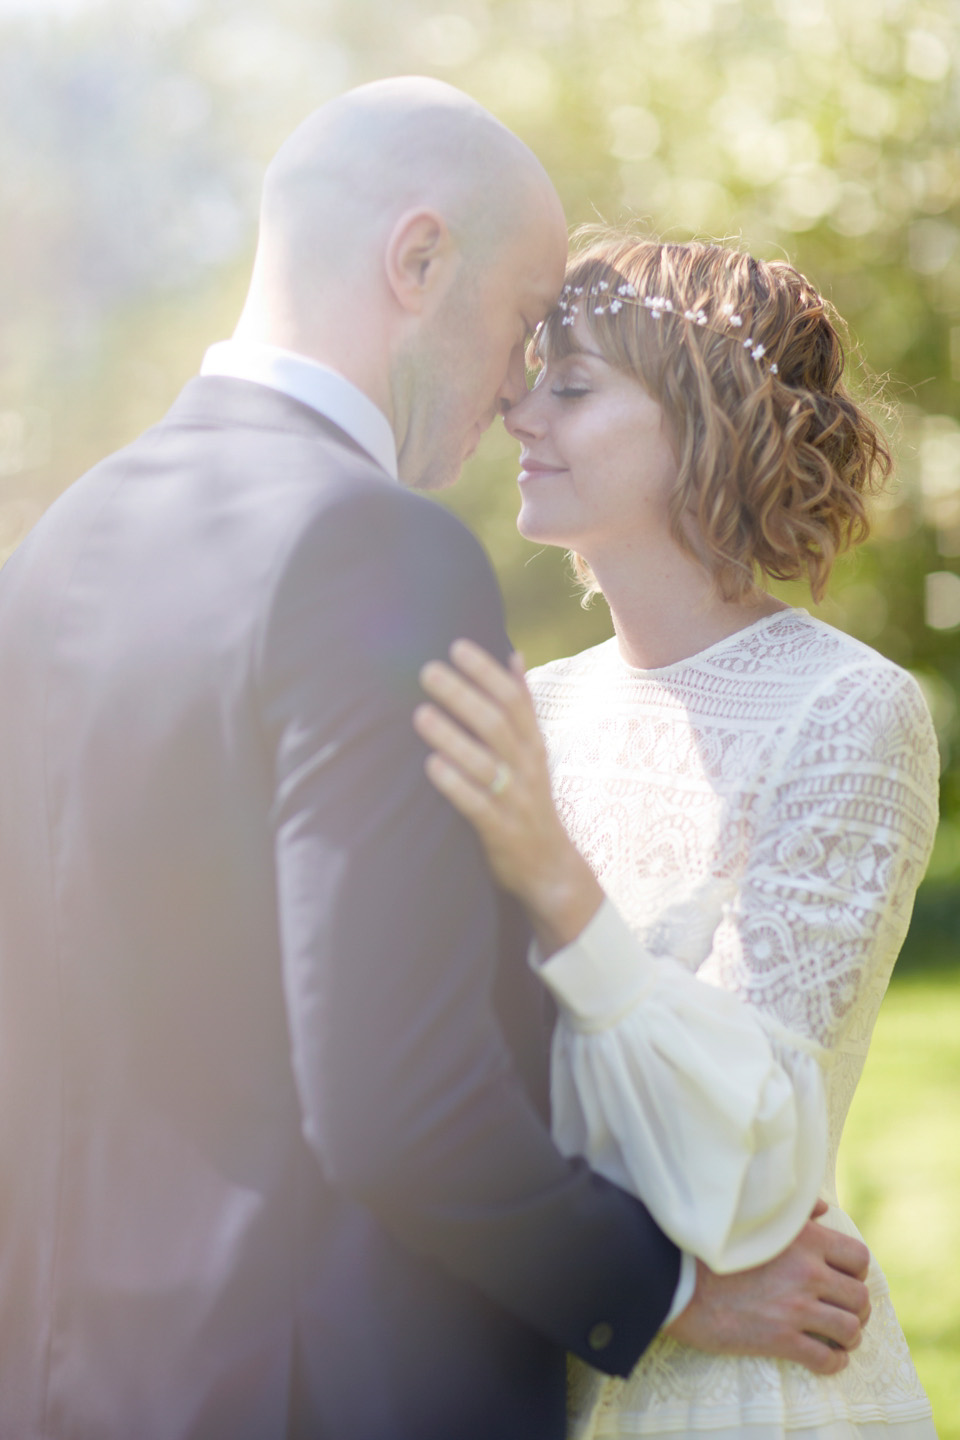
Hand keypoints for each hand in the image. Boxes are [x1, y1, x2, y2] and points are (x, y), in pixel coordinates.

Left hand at [413, 638, 602, 950]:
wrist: (552, 869)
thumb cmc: (530, 801)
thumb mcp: (534, 752)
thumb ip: (523, 706)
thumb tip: (513, 654)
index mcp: (533, 745)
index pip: (515, 699)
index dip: (487, 671)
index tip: (457, 646)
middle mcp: (528, 768)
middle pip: (497, 724)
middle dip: (463, 694)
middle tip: (427, 671)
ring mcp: (516, 801)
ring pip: (486, 763)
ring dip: (453, 737)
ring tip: (420, 715)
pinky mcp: (501, 832)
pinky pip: (478, 806)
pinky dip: (456, 785)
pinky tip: (431, 767)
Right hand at [665, 1202, 871, 1375]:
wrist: (680, 1280)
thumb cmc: (716, 1247)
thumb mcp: (759, 1219)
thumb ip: (797, 1214)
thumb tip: (824, 1209)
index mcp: (806, 1240)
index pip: (859, 1258)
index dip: (857, 1273)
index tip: (845, 1280)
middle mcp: (808, 1272)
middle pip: (860, 1297)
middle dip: (857, 1309)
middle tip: (845, 1313)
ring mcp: (796, 1308)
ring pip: (850, 1330)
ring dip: (849, 1337)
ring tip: (839, 1339)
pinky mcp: (781, 1339)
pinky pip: (826, 1359)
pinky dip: (833, 1363)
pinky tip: (826, 1359)